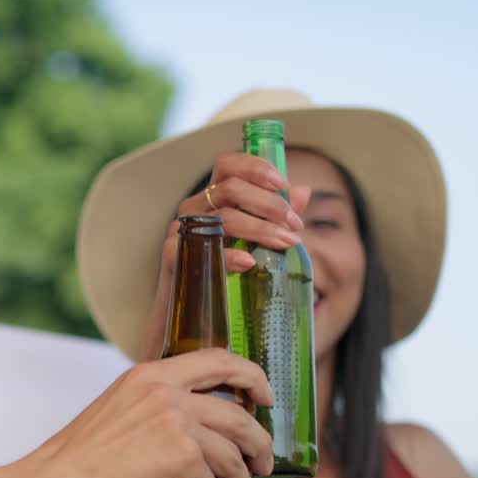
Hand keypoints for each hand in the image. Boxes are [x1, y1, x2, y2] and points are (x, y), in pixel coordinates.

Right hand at [31, 348, 272, 477]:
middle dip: (259, 443)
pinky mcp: (184, 464)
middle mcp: (168, 395)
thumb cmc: (80, 463)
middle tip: (264, 463)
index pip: (216, 359)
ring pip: (234, 457)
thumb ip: (155, 409)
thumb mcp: (117, 411)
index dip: (250, 375)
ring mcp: (179, 428)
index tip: (264, 396)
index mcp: (150, 376)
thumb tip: (195, 431)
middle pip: (237, 414)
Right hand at [137, 153, 313, 360]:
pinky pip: (203, 249)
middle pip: (231, 188)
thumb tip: (303, 192)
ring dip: (260, 228)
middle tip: (295, 225)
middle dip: (269, 204)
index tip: (284, 184)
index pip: (228, 165)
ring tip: (285, 243)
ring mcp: (183, 230)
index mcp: (212, 197)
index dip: (256, 168)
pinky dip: (230, 255)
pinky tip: (250, 263)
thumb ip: (275, 215)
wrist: (189, 312)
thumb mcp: (253, 241)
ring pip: (223, 216)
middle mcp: (194, 207)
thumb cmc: (223, 270)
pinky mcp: (174, 256)